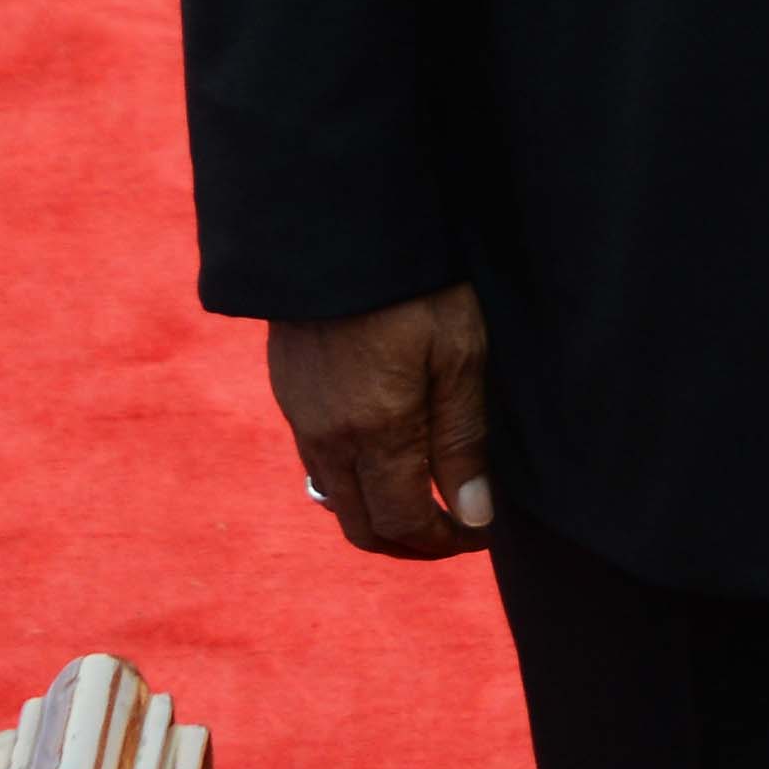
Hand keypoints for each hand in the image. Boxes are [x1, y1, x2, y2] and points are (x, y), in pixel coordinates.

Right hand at [272, 284, 494, 558]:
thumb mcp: (459, 353)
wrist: (337, 224)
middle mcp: (328, 439)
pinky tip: (382, 456)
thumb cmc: (414, 283)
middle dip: (409, 544)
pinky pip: (316, 463)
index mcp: (375, 434)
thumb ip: (463, 439)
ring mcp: (301, 417)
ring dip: (377, 514)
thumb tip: (472, 515)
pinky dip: (351, 481)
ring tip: (422, 498)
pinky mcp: (289, 392)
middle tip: (453, 530)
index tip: (479, 534)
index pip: (404, 524)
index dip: (443, 543)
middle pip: (362, 527)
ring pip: (335, 499)